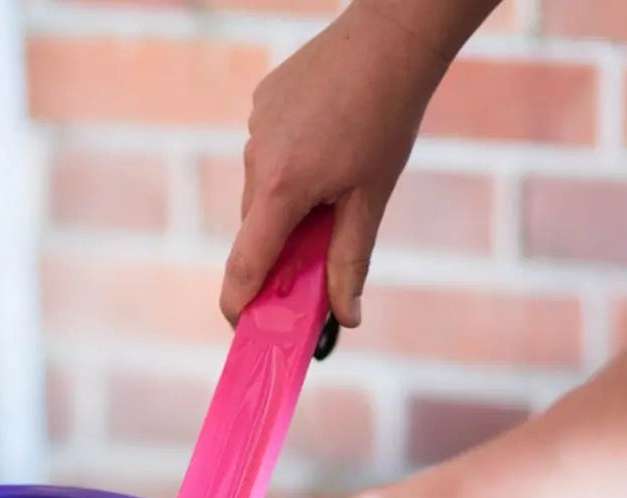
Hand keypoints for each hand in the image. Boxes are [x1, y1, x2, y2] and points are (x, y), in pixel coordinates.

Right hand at [220, 0, 468, 328]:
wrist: (388, 40)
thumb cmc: (386, 119)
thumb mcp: (371, 198)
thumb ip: (350, 260)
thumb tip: (345, 318)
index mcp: (282, 188)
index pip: (245, 264)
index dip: (238, 304)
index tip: (243, 328)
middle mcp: (257, 158)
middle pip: (257, 229)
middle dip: (281, 251)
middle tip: (317, 260)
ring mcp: (254, 127)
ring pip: (263, 190)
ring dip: (289, 204)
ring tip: (337, 181)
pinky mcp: (259, 104)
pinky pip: (267, 152)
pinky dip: (291, 165)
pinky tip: (327, 143)